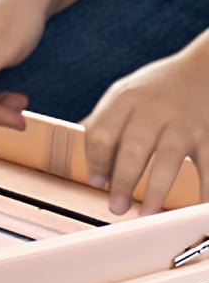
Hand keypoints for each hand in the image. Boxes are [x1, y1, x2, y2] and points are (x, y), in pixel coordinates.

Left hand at [83, 37, 208, 215]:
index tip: (96, 183)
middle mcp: (153, 110)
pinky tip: (195, 210)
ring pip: (168, 161)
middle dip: (122, 182)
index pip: (101, 134)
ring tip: (144, 215)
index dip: (95, 161)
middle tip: (115, 208)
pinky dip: (203, 190)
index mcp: (124, 100)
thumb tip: (85, 159)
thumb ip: (104, 121)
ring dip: (155, 191)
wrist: (204, 68)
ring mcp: (183, 123)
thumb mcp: (124, 93)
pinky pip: (207, 166)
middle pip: (132, 149)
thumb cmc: (156, 88)